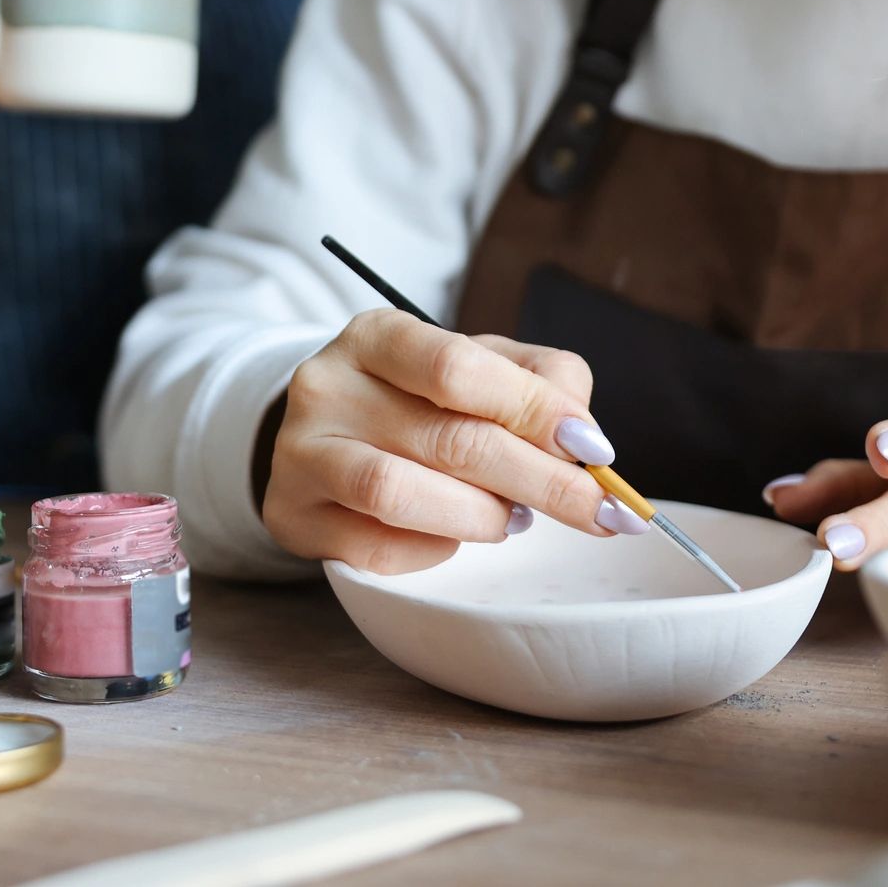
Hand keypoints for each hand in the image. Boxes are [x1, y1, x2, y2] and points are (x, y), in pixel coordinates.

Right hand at [262, 312, 647, 573]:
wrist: (326, 438)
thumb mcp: (479, 367)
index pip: (458, 366)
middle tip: (596, 511)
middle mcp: (327, 386)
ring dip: (480, 517)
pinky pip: (373, 548)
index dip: (535, 410)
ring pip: (399, 494)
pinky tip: (453, 537)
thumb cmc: (419, 401)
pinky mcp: (292, 515)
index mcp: (377, 335)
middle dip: (538, 480)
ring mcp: (300, 453)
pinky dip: (431, 551)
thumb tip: (584, 441)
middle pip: (447, 438)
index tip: (594, 450)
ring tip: (513, 520)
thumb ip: (539, 385)